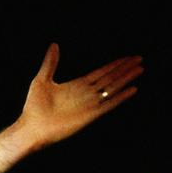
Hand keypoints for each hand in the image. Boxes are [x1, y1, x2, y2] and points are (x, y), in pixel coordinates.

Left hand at [17, 43, 142, 150]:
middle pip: (110, 78)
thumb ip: (50, 63)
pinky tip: (132, 89)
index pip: (101, 72)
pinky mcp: (90, 115)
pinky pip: (109, 104)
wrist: (31, 127)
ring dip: (126, 79)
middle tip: (139, 59)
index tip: (127, 57)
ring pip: (112, 88)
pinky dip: (120, 97)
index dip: (114, 65)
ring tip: (140, 69)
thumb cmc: (34, 107)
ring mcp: (89, 104)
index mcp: (77, 85)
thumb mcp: (41, 80)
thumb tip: (54, 45)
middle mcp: (86, 94)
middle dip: (124, 68)